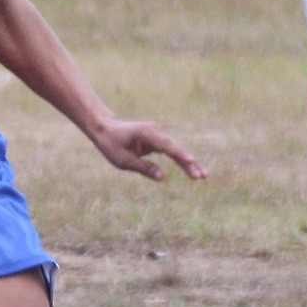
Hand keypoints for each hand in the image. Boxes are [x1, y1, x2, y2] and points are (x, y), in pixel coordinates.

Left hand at [86, 118, 208, 181]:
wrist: (104, 129)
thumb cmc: (111, 144)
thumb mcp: (123, 160)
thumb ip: (143, 168)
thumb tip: (162, 178)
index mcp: (146, 133)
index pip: (166, 145)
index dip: (179, 154)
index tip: (190, 160)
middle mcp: (155, 131)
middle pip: (175, 148)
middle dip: (189, 163)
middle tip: (202, 176)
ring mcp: (157, 134)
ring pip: (176, 150)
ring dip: (188, 163)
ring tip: (202, 176)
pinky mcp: (157, 140)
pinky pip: (171, 151)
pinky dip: (180, 160)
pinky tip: (192, 170)